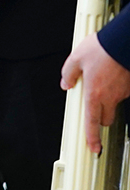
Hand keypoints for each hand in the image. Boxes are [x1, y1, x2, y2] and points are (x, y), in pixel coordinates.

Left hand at [61, 32, 129, 153]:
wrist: (123, 41)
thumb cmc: (102, 49)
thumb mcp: (76, 58)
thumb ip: (69, 73)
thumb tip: (66, 83)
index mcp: (94, 93)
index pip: (92, 121)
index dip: (92, 137)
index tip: (93, 147)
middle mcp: (111, 96)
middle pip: (105, 118)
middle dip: (99, 117)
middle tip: (91, 106)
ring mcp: (123, 92)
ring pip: (114, 105)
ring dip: (107, 99)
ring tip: (99, 79)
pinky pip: (121, 93)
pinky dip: (115, 88)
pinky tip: (110, 74)